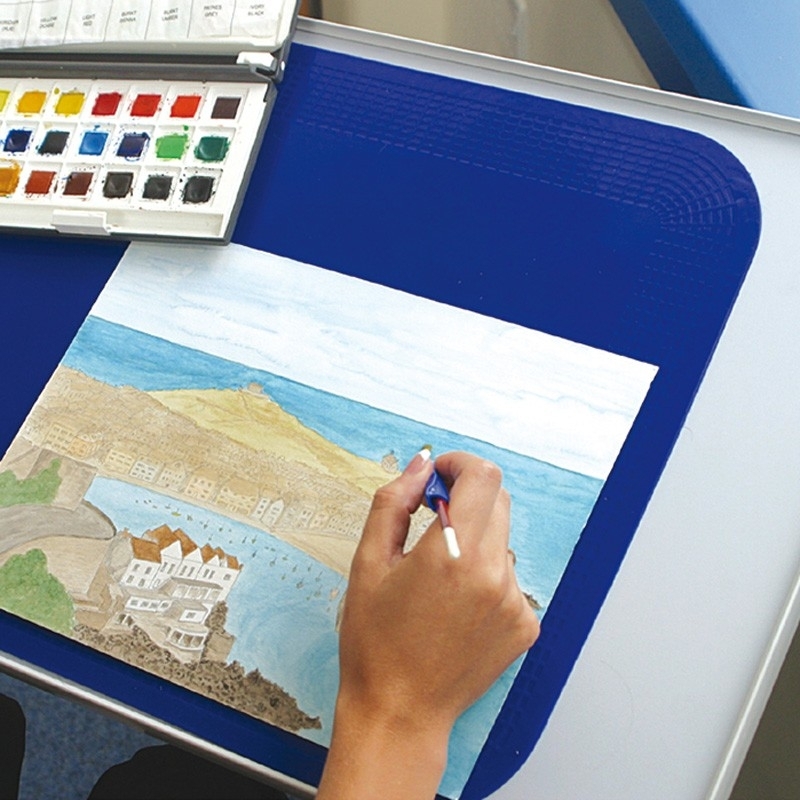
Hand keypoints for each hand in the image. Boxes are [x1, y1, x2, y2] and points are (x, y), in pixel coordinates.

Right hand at [317, 450, 539, 799]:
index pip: (484, 476)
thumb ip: (394, 502)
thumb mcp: (368, 563)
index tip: (438, 477)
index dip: (460, 465)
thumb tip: (421, 465)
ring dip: (475, 539)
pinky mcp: (526, 624)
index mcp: (452, 554)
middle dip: (465, 498)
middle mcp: (492, 574)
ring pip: (501, 539)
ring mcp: (514, 601)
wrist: (400, 712)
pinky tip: (456, 604)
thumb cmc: (375, 642)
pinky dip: (486, 574)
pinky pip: (509, 575)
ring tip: (439, 577)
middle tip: (430, 521)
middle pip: (498, 501)